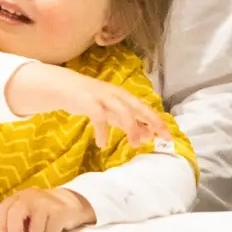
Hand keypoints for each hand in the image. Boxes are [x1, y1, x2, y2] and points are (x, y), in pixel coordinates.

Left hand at [0, 187, 95, 231]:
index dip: (1, 224)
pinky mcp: (59, 211)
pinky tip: (55, 227)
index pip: (4, 208)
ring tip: (44, 229)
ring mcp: (45, 202)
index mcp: (20, 196)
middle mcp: (31, 196)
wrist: (71, 204)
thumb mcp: (27, 211)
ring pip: (34, 231)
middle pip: (15, 215)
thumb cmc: (43, 212)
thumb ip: (15, 219)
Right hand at [5, 62, 171, 149]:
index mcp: (123, 96)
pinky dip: (102, 132)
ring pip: (122, 110)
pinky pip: (99, 117)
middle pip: (137, 107)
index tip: (168, 136)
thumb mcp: (111, 112)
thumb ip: (128, 122)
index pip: (144, 108)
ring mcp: (101, 96)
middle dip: (150, 121)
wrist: (63, 87)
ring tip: (134, 144)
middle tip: (158, 138)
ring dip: (131, 127)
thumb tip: (149, 135)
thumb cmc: (90, 100)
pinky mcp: (87, 101)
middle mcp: (115, 94)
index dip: (157, 121)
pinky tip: (102, 144)